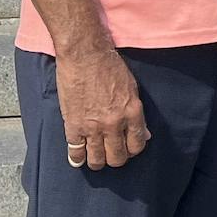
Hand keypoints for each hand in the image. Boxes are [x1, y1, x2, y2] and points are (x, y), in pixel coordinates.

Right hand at [55, 45, 149, 170]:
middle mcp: (114, 124)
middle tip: (112, 153)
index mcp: (132, 113)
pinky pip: (75, 152)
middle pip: (118, 157)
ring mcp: (92, 127)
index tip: (128, 147)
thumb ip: (137, 114)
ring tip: (97, 157)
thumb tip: (144, 134)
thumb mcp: (132, 88)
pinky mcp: (73, 126)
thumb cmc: (109, 66)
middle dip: (117, 158)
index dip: (133, 149)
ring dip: (98, 161)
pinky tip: (79, 157)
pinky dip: (77, 157)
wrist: (84, 54)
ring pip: (97, 159)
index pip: (137, 144)